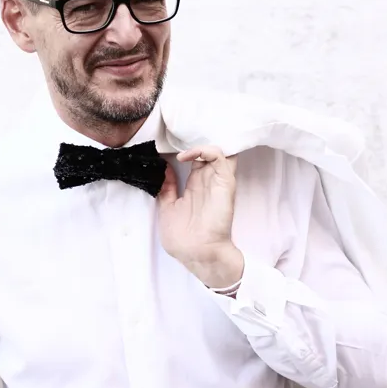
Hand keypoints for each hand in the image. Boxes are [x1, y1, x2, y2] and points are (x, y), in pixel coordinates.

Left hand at [157, 145, 244, 288]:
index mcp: (196, 186)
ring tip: (184, 145)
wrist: (197, 253)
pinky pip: (220, 157)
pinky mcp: (224, 182)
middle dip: (196, 139)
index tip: (171, 142)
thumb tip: (163, 168)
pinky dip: (206, 150)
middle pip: (208, 152)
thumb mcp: (167, 208)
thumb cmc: (183, 238)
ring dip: (202, 142)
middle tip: (180, 134)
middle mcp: (208, 180)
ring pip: (217, 149)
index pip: (197, 160)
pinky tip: (188, 156)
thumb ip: (167, 188)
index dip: (187, 149)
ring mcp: (217, 180)